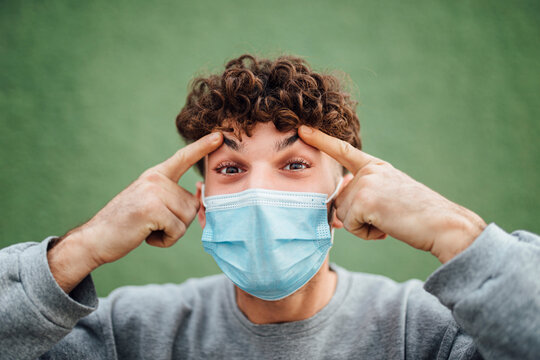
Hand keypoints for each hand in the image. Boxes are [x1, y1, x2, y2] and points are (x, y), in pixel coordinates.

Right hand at [48, 132, 222, 291]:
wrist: (95, 238)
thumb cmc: (126, 224)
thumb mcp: (151, 203)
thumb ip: (172, 197)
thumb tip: (200, 198)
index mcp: (156, 175)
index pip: (183, 158)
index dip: (202, 147)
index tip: (219, 135)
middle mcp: (156, 179)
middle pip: (193, 204)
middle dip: (178, 221)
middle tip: (152, 223)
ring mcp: (154, 192)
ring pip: (187, 218)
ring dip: (171, 232)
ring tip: (147, 228)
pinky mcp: (153, 209)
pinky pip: (177, 231)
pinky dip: (165, 241)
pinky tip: (146, 235)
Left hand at [298, 126, 485, 262]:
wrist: (443, 224)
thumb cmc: (419, 216)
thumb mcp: (389, 197)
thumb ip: (364, 196)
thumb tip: (337, 209)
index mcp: (376, 167)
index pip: (344, 151)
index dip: (321, 140)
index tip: (302, 129)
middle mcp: (368, 171)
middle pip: (340, 200)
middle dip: (356, 217)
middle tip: (387, 217)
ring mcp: (365, 183)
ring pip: (342, 214)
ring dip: (363, 226)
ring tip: (390, 221)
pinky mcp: (364, 200)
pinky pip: (350, 226)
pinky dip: (367, 234)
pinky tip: (387, 227)